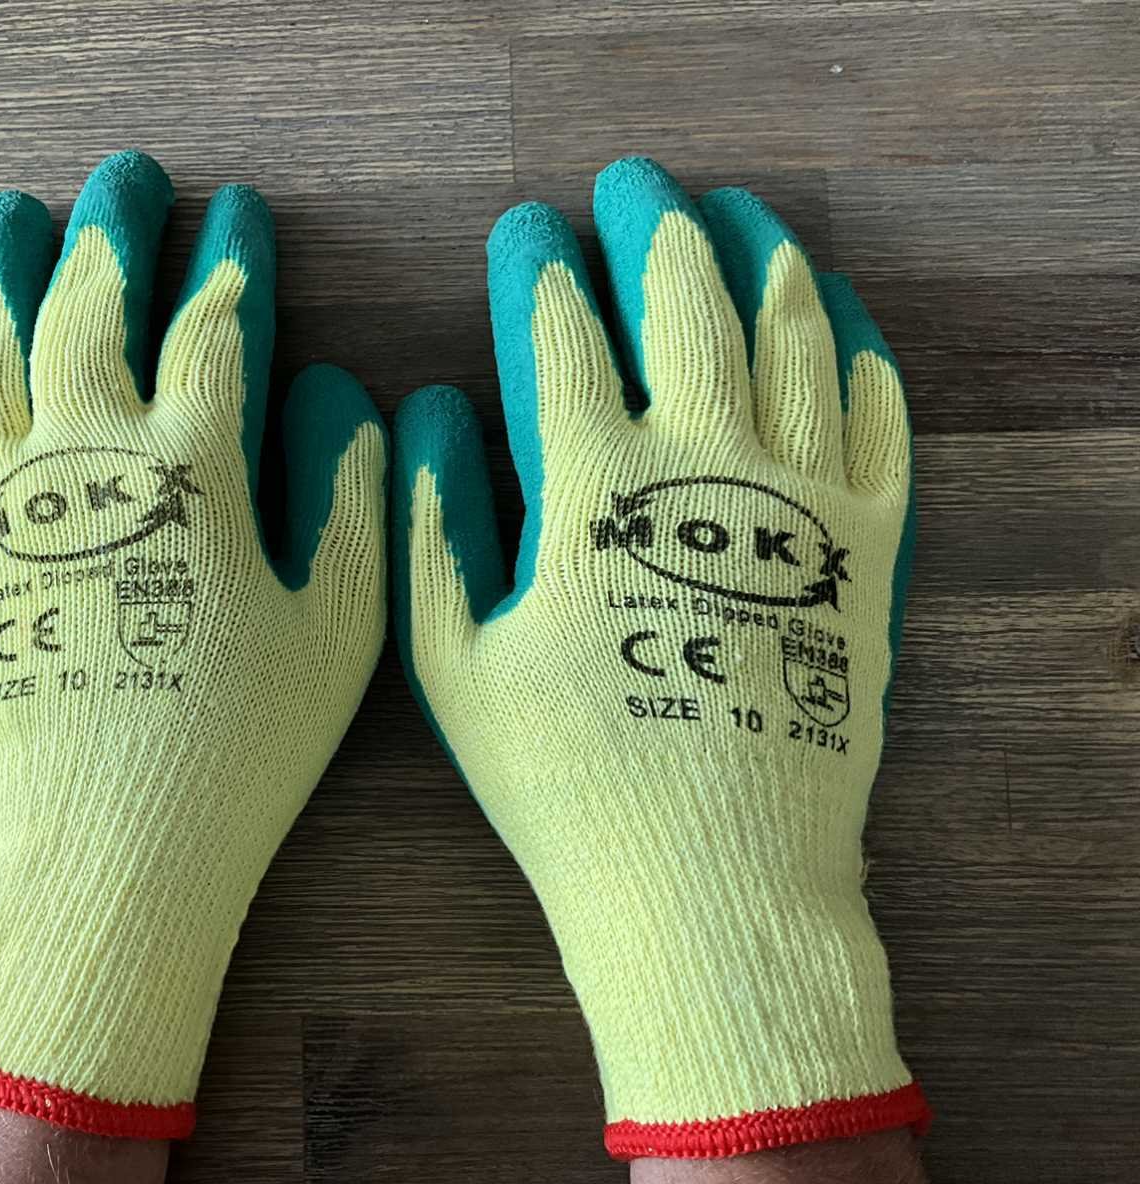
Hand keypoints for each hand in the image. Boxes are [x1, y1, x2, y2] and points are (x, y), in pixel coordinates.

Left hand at [0, 151, 385, 1137]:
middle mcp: (86, 452)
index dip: (231, 259)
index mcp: (193, 466)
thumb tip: (343, 398)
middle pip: (90, 302)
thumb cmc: (237, 745)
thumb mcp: (336, 630)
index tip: (239, 216)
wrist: (106, 838)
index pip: (214, 323)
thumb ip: (348, 503)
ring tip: (9, 218)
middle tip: (125, 180)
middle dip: (112, 227)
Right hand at [393, 157, 925, 1157]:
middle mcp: (703, 463)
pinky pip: (880, 425)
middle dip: (652, 223)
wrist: (713, 877)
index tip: (527, 230)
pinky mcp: (866, 550)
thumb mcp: (452, 661)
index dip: (538, 266)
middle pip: (685, 298)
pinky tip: (840, 329)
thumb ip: (431, 524)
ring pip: (791, 336)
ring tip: (739, 220)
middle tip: (634, 186)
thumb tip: (423, 412)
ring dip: (760, 260)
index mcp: (588, 484)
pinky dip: (860, 361)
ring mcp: (799, 500)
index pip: (558, 331)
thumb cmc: (567, 780)